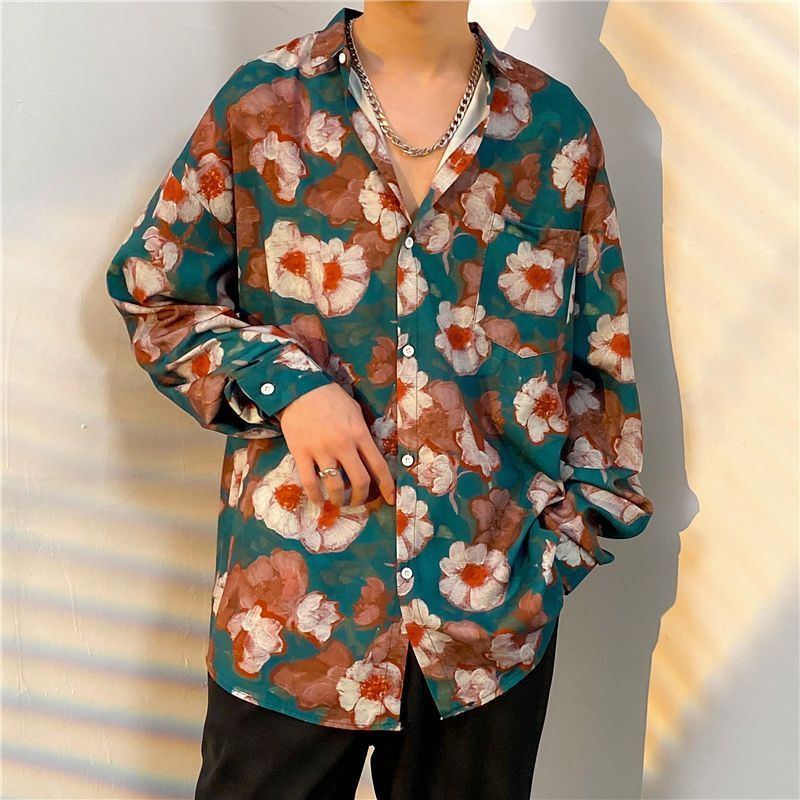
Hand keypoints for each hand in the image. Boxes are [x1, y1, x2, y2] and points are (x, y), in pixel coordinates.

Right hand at [277, 383, 395, 507]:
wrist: (299, 388)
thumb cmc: (330, 398)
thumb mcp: (355, 411)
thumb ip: (363, 433)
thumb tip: (369, 454)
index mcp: (360, 434)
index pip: (379, 466)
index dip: (387, 486)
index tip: (390, 499)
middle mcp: (344, 445)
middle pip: (360, 481)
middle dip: (361, 498)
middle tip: (358, 502)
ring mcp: (322, 450)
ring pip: (335, 486)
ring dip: (339, 500)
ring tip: (338, 502)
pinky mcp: (301, 453)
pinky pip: (310, 482)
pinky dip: (315, 497)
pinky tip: (318, 502)